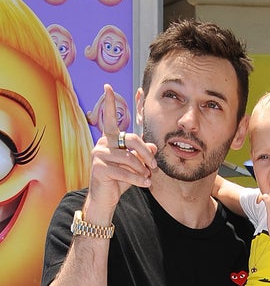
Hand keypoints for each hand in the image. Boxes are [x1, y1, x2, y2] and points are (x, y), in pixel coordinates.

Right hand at [84, 84, 156, 221]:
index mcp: (110, 138)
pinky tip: (146, 185)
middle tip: (154, 166)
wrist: (105, 199)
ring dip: (142, 170)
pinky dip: (138, 180)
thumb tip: (154, 147)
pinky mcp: (99, 168)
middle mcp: (103, 142)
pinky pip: (124, 172)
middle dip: (146, 153)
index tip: (108, 86)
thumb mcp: (135, 166)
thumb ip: (142, 155)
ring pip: (130, 158)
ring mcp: (99, 154)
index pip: (112, 118)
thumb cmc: (120, 180)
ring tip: (147, 178)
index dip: (111, 103)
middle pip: (131, 139)